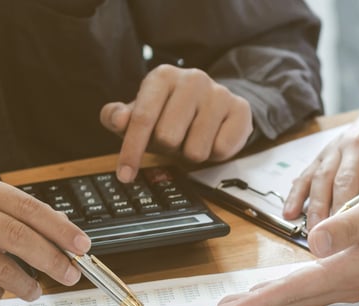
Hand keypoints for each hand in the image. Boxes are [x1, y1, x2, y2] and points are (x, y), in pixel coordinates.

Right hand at [0, 171, 90, 305]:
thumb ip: (14, 219)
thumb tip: (65, 237)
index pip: (25, 206)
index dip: (59, 228)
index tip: (81, 246)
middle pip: (16, 235)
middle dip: (52, 258)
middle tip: (70, 273)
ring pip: (1, 268)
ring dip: (27, 284)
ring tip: (34, 289)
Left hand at [100, 64, 252, 181]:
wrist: (213, 107)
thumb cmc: (170, 114)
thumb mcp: (140, 116)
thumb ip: (118, 117)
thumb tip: (117, 119)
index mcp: (163, 76)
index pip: (142, 118)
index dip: (131, 150)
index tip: (125, 175)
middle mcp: (192, 79)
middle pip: (168, 138)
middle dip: (167, 149)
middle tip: (173, 141)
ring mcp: (219, 92)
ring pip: (196, 150)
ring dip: (191, 153)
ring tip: (192, 139)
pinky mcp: (241, 109)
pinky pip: (222, 150)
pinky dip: (214, 154)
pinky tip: (212, 139)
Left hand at [210, 179, 358, 305]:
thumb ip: (347, 225)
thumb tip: (315, 243)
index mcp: (348, 270)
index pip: (292, 290)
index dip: (257, 302)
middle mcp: (347, 285)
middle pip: (289, 302)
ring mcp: (352, 285)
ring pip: (299, 300)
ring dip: (267, 305)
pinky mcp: (355, 278)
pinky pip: (311, 294)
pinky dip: (286, 297)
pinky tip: (275, 294)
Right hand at [283, 87, 358, 229]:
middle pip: (347, 179)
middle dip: (340, 211)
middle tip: (336, 239)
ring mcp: (338, 148)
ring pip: (323, 178)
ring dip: (317, 207)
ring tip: (314, 233)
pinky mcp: (323, 153)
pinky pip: (306, 175)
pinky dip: (296, 195)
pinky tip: (289, 214)